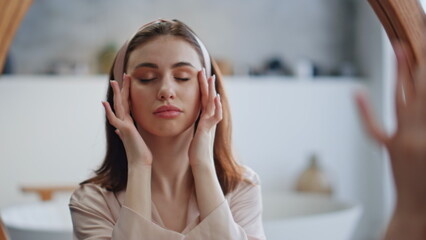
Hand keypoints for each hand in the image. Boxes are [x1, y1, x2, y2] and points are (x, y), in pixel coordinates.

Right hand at [102, 74, 152, 165]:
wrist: (140, 163)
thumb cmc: (139, 152)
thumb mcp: (133, 138)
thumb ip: (124, 132)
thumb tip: (117, 129)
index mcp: (127, 122)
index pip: (126, 103)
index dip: (127, 92)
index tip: (128, 81)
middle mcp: (124, 122)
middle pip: (122, 101)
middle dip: (123, 88)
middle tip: (124, 74)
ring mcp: (123, 125)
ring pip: (118, 106)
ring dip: (117, 94)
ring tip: (114, 81)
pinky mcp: (124, 130)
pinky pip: (114, 118)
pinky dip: (109, 111)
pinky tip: (105, 102)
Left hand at [188, 69, 222, 167]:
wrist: (201, 163)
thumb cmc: (196, 150)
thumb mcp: (194, 134)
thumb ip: (195, 126)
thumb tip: (193, 121)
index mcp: (204, 119)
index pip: (203, 100)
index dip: (202, 88)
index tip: (199, 77)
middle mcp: (209, 119)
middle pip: (209, 98)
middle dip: (207, 84)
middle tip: (205, 71)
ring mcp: (209, 124)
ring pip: (212, 104)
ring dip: (212, 90)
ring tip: (211, 78)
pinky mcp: (207, 129)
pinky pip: (214, 116)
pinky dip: (216, 106)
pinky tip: (215, 97)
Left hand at [355, 42, 425, 213]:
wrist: (419, 215)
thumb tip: (424, 105)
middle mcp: (418, 136)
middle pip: (421, 93)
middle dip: (422, 67)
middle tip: (420, 45)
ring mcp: (403, 141)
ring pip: (402, 101)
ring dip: (401, 75)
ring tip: (401, 50)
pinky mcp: (391, 148)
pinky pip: (376, 127)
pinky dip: (366, 110)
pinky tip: (358, 92)